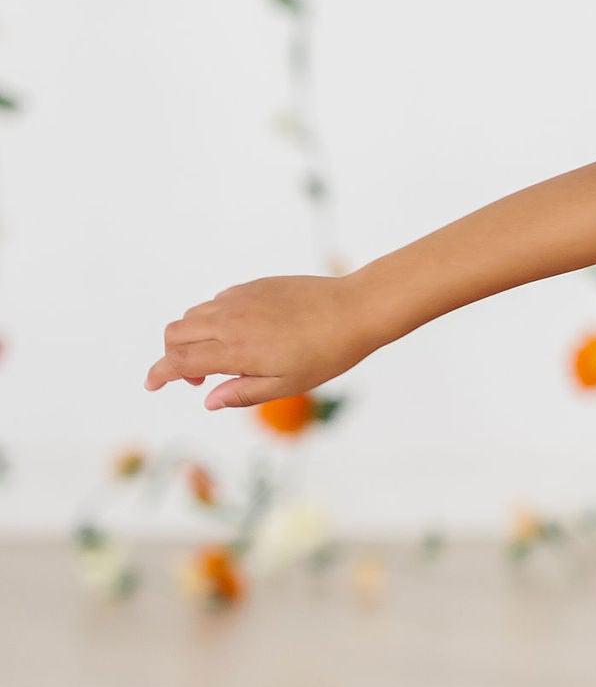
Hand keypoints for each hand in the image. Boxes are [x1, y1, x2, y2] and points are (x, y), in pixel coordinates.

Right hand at [145, 272, 377, 411]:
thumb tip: (208, 400)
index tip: (151, 385)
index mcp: (236, 349)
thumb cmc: (325, 354)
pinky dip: (212, 320)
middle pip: (175, 333)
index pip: (179, 360)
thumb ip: (243, 393)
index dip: (159, 374)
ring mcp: (240, 299)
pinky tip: (239, 335)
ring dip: (191, 337)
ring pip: (193, 315)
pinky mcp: (253, 286)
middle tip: (196, 378)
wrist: (353, 310)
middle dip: (172, 356)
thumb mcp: (286, 385)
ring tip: (220, 359)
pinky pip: (216, 302)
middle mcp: (230, 320)